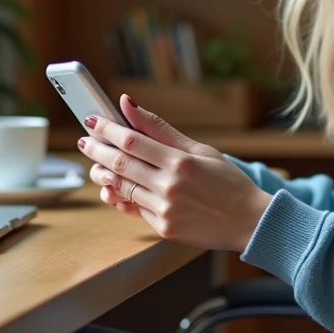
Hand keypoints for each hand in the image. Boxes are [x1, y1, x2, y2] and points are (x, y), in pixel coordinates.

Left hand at [78, 94, 273, 252]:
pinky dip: (121, 196)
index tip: (92, 119)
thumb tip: (130, 104)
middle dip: (96, 150)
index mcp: (180, 162)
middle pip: (119, 163)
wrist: (248, 221)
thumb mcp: (200, 149)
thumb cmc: (227, 182)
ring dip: (103, 174)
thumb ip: (161, 129)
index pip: (132, 140)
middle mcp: (169, 187)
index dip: (107, 128)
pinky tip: (115, 187)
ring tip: (97, 165)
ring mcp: (164, 210)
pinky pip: (133, 209)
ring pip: (121, 188)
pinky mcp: (163, 228)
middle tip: (85, 141)